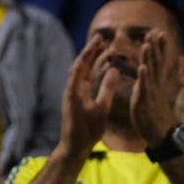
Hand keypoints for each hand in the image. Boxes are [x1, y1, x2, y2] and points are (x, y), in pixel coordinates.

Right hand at [54, 34, 119, 159]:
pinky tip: (82, 61)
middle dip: (91, 50)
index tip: (105, 43)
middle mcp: (75, 89)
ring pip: (77, 70)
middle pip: (83, 65)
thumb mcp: (103, 106)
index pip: (89, 68)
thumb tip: (115, 71)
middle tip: (100, 36)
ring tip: (94, 43)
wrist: (77, 147)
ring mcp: (70, 94)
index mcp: (83, 90)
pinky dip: (77, 72)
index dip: (96, 55)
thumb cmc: (88, 130)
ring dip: (85, 56)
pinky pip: (72, 84)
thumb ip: (107, 89)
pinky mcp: (68, 102)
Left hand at [130, 30, 181, 143]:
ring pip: (151, 71)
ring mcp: (151, 92)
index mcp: (156, 81)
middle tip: (156, 32)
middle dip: (156, 47)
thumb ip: (151, 80)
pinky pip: (144, 87)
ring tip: (148, 44)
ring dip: (150, 57)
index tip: (160, 32)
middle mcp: (156, 84)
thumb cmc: (155, 114)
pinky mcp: (145, 101)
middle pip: (156, 62)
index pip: (159, 61)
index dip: (160, 47)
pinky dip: (144, 77)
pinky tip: (143, 67)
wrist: (159, 132)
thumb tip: (148, 69)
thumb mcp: (154, 93)